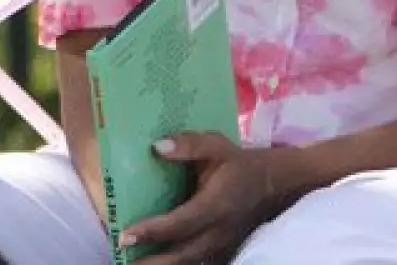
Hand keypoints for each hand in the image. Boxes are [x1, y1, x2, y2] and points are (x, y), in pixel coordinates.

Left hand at [123, 133, 286, 263]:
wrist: (274, 184)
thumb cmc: (238, 163)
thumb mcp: (217, 146)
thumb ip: (189, 144)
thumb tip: (156, 147)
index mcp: (215, 205)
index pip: (181, 223)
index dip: (153, 231)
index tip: (126, 235)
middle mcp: (219, 231)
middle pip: (184, 253)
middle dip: (153, 261)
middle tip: (122, 259)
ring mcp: (223, 244)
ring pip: (191, 261)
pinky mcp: (223, 249)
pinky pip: (198, 261)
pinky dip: (177, 263)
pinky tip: (155, 261)